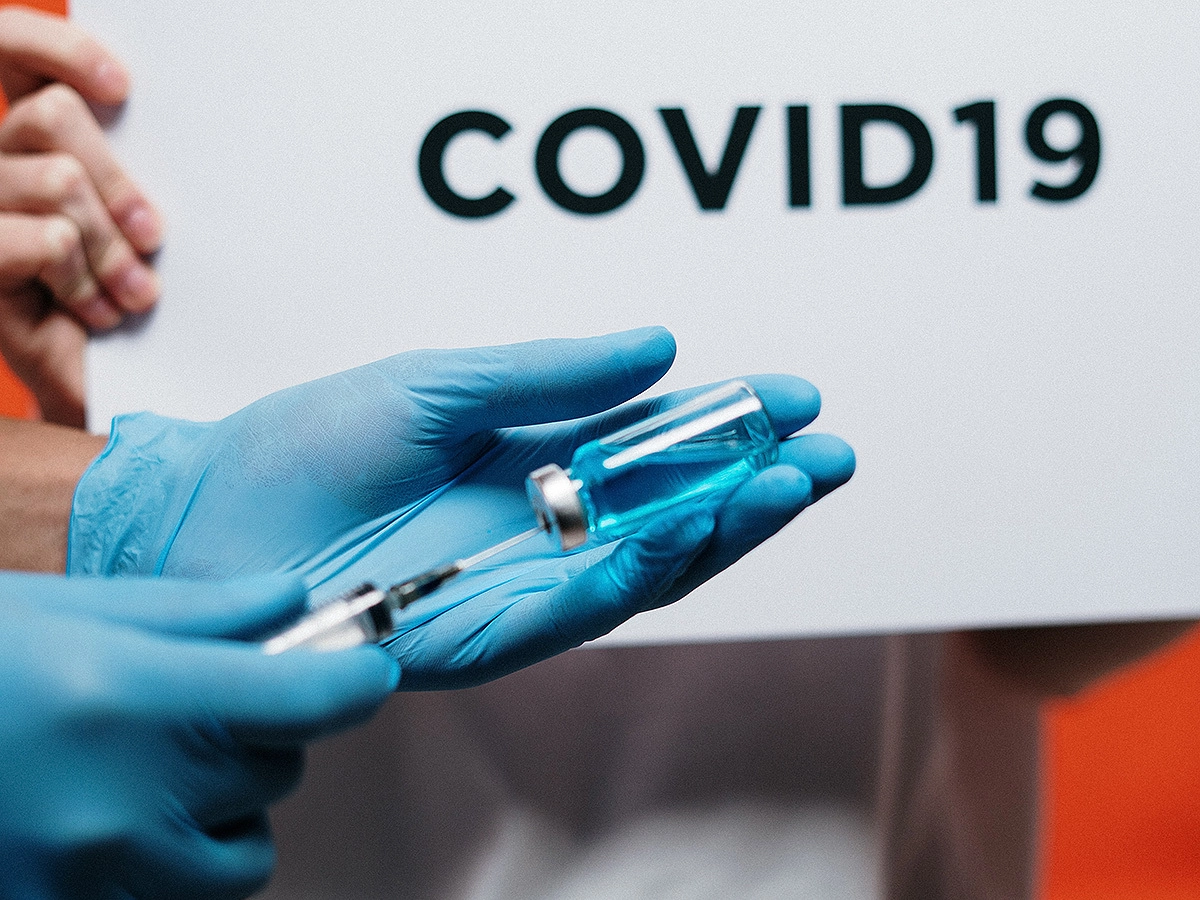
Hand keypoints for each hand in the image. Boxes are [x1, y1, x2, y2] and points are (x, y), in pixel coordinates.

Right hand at [0, 7, 161, 426]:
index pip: (13, 48)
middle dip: (117, 179)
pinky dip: (86, 279)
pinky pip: (45, 237)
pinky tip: (102, 312)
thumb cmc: (139, 298)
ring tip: (138, 293)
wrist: (119, 387)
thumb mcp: (144, 226)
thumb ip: (137, 170)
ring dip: (111, 245)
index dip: (59, 48)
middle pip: (49, 114)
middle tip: (153, 235)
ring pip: (58, 182)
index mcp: (32, 137)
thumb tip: (179, 123)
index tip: (123, 89)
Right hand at [0, 570, 396, 898]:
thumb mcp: (75, 609)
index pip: (311, 703)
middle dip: (263, 737)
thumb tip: (294, 599)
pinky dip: (168, 862)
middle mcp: (121, 805)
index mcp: (132, 702)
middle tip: (209, 707)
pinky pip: (172, 899)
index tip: (366, 671)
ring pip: (240, 858)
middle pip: (277, 776)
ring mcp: (90, 876)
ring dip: (226, 814)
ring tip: (160, 772)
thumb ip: (201, 612)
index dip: (354, 681)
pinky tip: (118, 816)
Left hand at [68, 328, 854, 687]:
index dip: (731, 425)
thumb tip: (661, 349)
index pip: (659, 448)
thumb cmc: (316, 441)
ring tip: (789, 487)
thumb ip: (551, 375)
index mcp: (540, 461)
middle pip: (674, 515)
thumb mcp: (443, 383)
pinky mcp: (484, 637)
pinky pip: (576, 611)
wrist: (216, 512)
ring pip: (646, 568)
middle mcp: (547, 528)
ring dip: (721, 531)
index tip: (796, 397)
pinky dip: (637, 576)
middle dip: (758, 486)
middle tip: (832, 453)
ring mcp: (521, 585)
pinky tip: (687, 537)